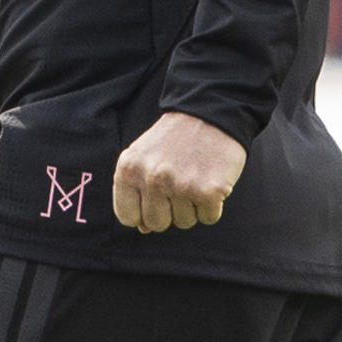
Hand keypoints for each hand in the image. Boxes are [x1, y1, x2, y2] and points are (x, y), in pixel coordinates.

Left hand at [113, 111, 245, 232]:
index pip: (127, 216)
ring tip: (195, 175)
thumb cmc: (174, 139)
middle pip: (156, 224)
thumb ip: (136, 190)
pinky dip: (213, 205)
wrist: (209, 112)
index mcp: (128, 168)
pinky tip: (211, 179)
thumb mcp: (144, 156)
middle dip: (170, 211)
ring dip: (193, 206)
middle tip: (180, 183)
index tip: (156, 198)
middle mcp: (151, 178)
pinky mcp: (208, 191)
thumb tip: (143, 229)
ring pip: (184, 222)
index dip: (143, 212)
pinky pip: (208, 218)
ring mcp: (179, 185)